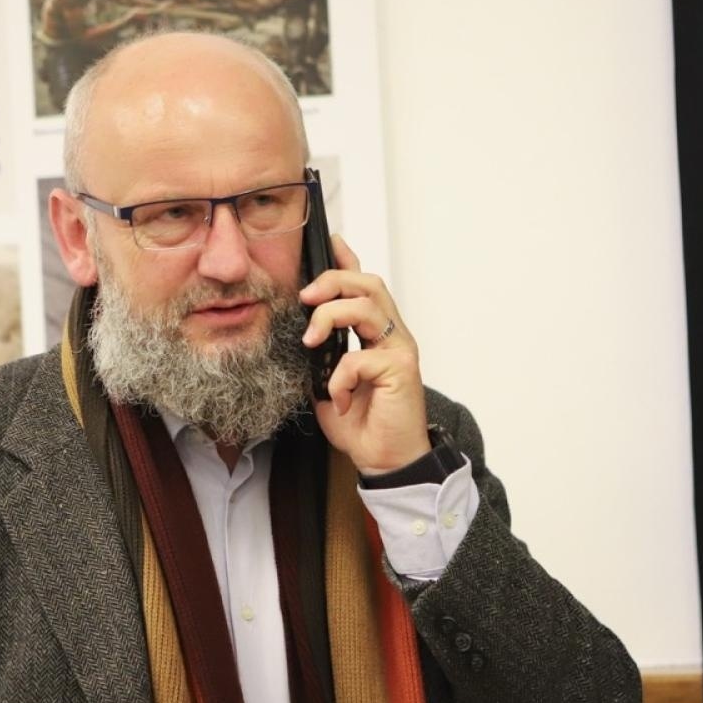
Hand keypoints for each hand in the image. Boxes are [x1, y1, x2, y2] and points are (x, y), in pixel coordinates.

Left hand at [299, 235, 430, 473]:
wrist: (385, 461)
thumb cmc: (361, 424)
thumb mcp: (328, 382)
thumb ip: (320, 356)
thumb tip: (301, 335)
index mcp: (374, 333)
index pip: (363, 285)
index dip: (346, 259)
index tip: (328, 241)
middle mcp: (391, 334)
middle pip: (368, 283)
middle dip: (332, 280)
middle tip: (305, 298)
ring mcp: (399, 349)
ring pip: (366, 305)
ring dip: (329, 318)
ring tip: (311, 341)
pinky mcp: (401, 369)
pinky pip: (361, 358)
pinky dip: (340, 378)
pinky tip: (339, 400)